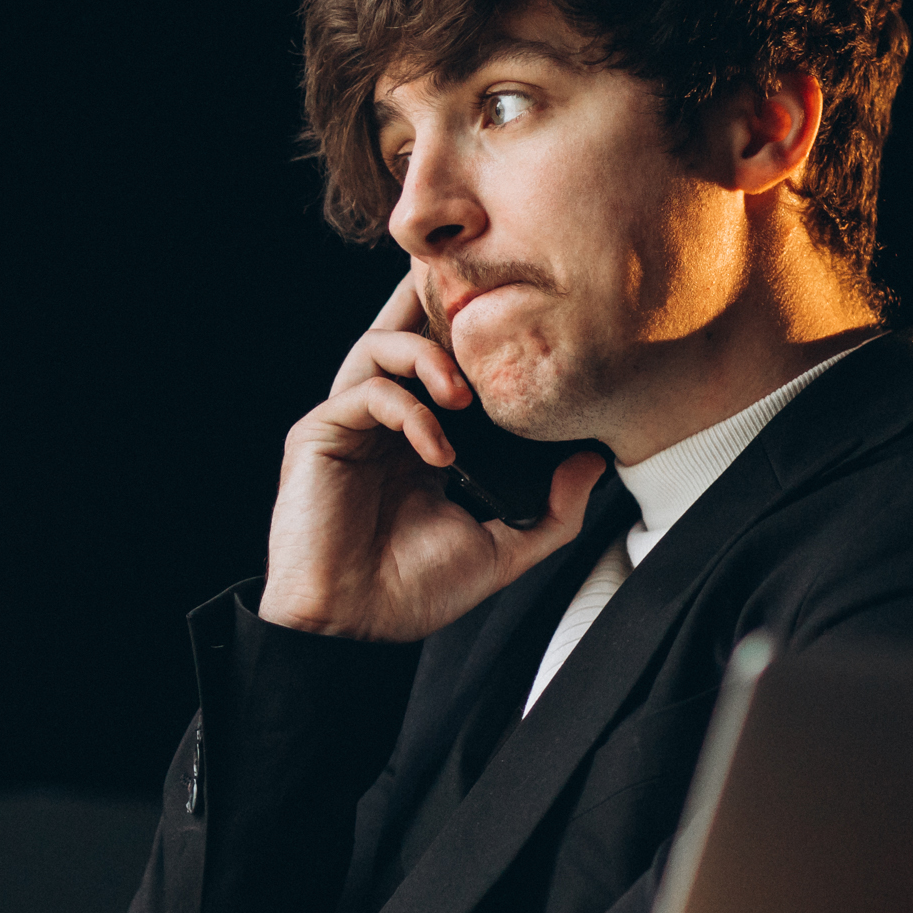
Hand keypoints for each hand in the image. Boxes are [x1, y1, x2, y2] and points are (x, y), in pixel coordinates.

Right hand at [255, 273, 608, 640]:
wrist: (352, 627)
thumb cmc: (412, 592)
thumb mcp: (501, 550)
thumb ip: (551, 512)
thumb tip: (594, 464)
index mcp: (420, 439)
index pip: (443, 365)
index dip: (471, 336)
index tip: (519, 317)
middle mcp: (382, 421)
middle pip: (404, 332)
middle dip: (436, 301)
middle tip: (478, 284)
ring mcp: (348, 424)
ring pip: (379, 346)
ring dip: (429, 357)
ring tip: (466, 396)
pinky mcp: (319, 435)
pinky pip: (365, 393)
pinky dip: (408, 410)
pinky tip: (437, 450)